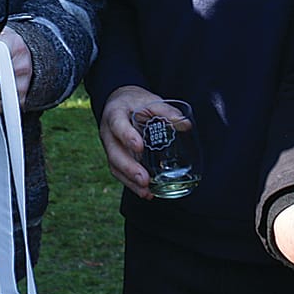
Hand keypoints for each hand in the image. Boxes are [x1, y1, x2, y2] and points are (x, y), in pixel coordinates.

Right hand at [95, 85, 189, 199]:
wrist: (119, 103)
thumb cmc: (135, 102)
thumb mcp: (150, 100)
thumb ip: (166, 111)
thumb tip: (185, 124)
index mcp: (114, 114)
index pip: (118, 125)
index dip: (127, 136)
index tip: (139, 147)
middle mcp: (108, 133)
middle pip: (114, 153)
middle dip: (129, 168)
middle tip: (144, 180)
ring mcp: (110, 147)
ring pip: (115, 166)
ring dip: (130, 181)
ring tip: (146, 192)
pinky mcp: (115, 157)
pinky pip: (120, 172)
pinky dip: (131, 184)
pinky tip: (146, 192)